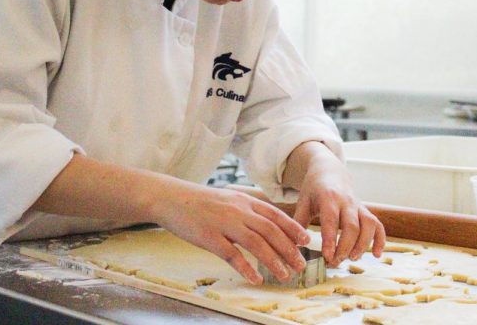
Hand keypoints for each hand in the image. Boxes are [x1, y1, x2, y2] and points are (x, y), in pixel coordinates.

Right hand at [154, 181, 310, 284]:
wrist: (171, 198)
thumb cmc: (200, 202)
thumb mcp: (228, 199)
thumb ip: (246, 209)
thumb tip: (266, 224)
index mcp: (245, 201)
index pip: (275, 215)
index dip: (293, 229)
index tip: (305, 241)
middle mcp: (238, 211)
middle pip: (271, 231)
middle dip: (289, 249)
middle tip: (300, 265)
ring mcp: (224, 223)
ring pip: (256, 243)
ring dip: (273, 261)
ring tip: (284, 275)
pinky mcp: (209, 237)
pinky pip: (232, 255)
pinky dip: (246, 268)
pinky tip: (255, 279)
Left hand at [290, 145, 385, 266]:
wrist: (329, 171)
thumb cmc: (313, 189)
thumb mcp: (302, 202)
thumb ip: (298, 223)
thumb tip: (293, 246)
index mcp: (328, 198)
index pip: (331, 220)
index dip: (330, 240)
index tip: (327, 257)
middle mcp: (346, 201)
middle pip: (352, 226)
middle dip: (345, 247)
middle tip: (335, 262)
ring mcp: (358, 205)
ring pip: (368, 225)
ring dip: (363, 244)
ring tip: (352, 258)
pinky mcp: (366, 210)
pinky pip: (378, 225)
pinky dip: (380, 240)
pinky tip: (376, 255)